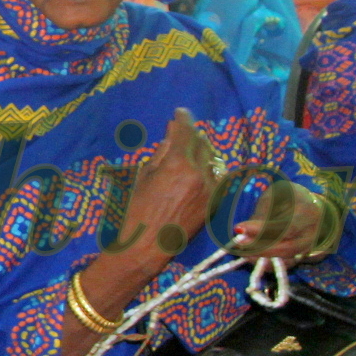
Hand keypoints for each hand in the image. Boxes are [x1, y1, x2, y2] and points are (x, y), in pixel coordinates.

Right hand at [119, 109, 223, 263]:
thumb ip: (162, 152)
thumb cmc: (139, 209)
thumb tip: (171, 136)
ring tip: (190, 154)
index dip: (182, 118)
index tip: (180, 112)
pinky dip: (207, 170)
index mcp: (178, 164)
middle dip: (191, 136)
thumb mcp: (145, 175)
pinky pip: (215, 176)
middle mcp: (199, 172)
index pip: (185, 131)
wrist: (150, 243)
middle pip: (201, 142)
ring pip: (211, 159)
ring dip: (201, 152)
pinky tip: (197, 173)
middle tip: (182, 135)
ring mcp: (210, 187)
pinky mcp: (215, 200)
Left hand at [232, 180, 331, 261]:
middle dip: (259, 247)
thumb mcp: (279, 196)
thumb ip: (264, 212)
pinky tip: (252, 258)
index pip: (284, 227)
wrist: (319, 211)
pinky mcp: (304, 258)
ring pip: (285, 260)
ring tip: (242, 252)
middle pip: (286, 248)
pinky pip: (285, 266)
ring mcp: (310, 248)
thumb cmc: (293, 199)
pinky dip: (267, 264)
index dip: (260, 230)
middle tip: (238, 242)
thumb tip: (244, 230)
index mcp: (308, 213)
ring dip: (261, 258)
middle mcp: (312, 234)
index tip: (238, 228)